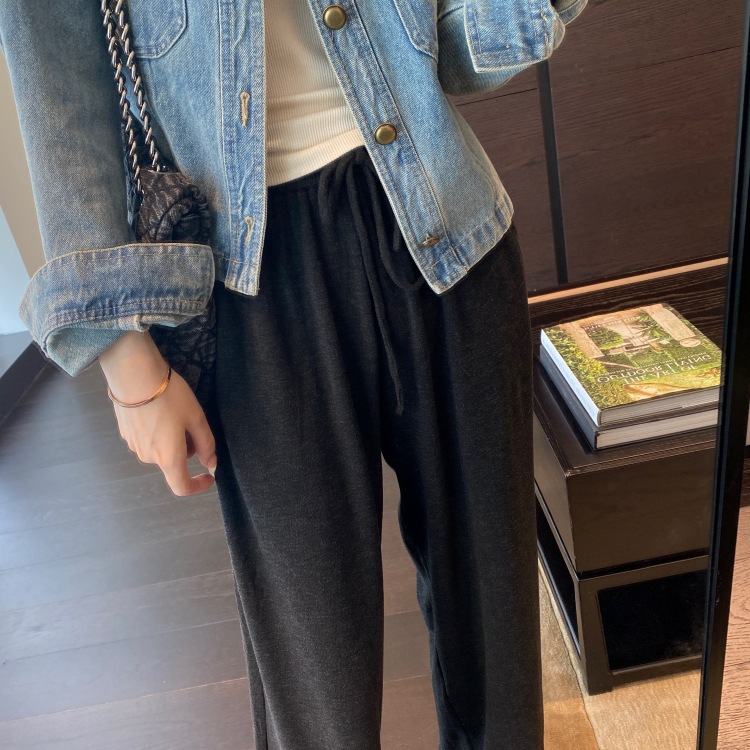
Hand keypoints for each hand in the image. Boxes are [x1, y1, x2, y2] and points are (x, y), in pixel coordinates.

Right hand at [100, 331, 216, 495]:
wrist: (134, 375)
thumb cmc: (170, 397)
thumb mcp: (196, 418)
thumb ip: (206, 444)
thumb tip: (211, 463)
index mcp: (168, 458)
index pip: (182, 487)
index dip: (198, 486)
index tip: (209, 475)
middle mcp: (148, 457)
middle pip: (173, 462)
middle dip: (188, 448)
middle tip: (192, 422)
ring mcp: (133, 445)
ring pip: (161, 450)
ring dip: (172, 439)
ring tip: (174, 411)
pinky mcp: (125, 432)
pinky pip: (148, 439)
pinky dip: (158, 431)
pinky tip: (158, 409)